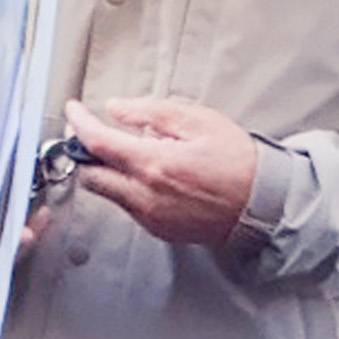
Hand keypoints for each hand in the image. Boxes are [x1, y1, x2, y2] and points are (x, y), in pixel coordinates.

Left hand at [65, 96, 259, 247]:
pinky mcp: (159, 230)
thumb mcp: (198, 121)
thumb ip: (150, 113)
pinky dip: (125, 187)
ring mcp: (151, 217)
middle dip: (83, 152)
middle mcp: (145, 196)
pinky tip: (146, 174)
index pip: (97, 143)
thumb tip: (115, 109)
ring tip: (125, 151)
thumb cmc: (237, 161)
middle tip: (90, 133)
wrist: (264, 205)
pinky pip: (128, 206)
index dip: (79, 124)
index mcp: (153, 164)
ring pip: (107, 193)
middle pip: (90, 175)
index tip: (73, 110)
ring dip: (105, 171)